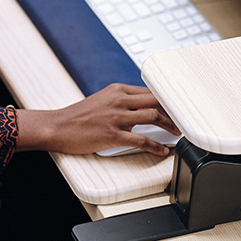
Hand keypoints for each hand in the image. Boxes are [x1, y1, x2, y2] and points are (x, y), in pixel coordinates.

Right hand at [15, 84, 179, 156]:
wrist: (58, 126)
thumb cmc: (78, 116)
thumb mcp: (101, 100)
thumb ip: (120, 101)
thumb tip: (138, 107)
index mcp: (116, 89)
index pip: (148, 90)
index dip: (165, 99)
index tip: (175, 106)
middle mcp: (118, 100)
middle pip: (155, 100)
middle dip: (172, 110)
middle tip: (182, 119)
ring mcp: (116, 117)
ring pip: (152, 116)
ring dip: (169, 126)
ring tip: (177, 134)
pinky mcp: (113, 134)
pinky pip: (141, 139)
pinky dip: (156, 146)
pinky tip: (163, 151)